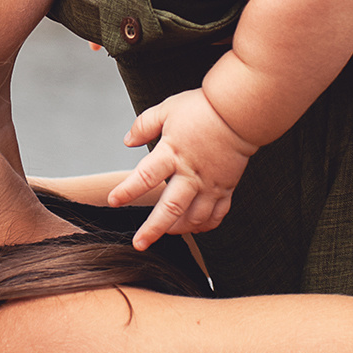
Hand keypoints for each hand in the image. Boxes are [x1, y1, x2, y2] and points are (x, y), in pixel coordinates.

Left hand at [106, 88, 257, 248]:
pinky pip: (217, 214)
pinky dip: (206, 225)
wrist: (239, 112)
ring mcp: (210, 184)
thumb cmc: (203, 108)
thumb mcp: (167, 110)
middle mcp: (191, 174)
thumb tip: (128, 141)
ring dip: (180, 229)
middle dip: (153, 229)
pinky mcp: (226, 187)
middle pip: (170, 208)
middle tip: (139, 244)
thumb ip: (144, 125)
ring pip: (195, 217)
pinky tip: (196, 227)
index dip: (127, 190)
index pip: (145, 176)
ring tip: (167, 233)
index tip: (113, 200)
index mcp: (172, 154)